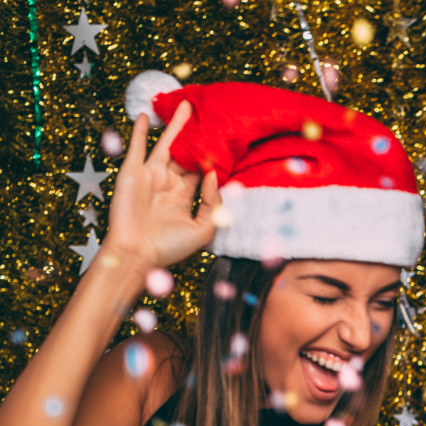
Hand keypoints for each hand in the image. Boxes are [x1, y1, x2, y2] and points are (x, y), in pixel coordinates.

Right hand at [101, 102, 221, 270]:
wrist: (137, 253)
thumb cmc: (170, 248)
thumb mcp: (203, 229)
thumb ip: (213, 203)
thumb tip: (214, 174)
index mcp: (185, 197)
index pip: (201, 172)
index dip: (212, 159)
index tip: (226, 142)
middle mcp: (169, 184)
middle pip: (185, 154)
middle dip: (195, 137)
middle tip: (207, 115)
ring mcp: (150, 176)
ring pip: (166, 144)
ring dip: (175, 126)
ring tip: (185, 106)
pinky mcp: (132, 172)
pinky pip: (137, 146)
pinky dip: (141, 131)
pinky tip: (146, 115)